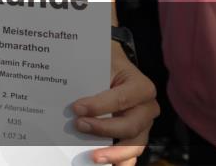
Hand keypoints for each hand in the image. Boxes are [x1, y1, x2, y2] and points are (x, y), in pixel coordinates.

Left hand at [72, 43, 158, 164]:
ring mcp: (143, 124)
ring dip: (113, 153)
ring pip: (134, 144)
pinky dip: (121, 161)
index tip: (76, 108)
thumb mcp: (102, 60)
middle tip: (78, 125)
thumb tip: (68, 87)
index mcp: (141, 86)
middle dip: (103, 129)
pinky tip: (108, 164)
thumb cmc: (107, 62)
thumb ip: (91, 72)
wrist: (114, 66)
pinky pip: (132, 153)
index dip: (99, 106)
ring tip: (93, 157)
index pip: (121, 99)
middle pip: (130, 126)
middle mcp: (147, 107)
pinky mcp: (136, 135)